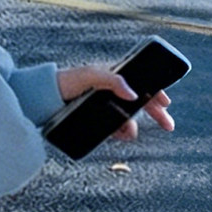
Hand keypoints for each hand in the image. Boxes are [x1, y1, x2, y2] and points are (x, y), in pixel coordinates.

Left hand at [56, 65, 174, 140]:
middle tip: (168, 126)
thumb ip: (112, 80)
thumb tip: (133, 94)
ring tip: (129, 133)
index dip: (156, 93)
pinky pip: (114, 128)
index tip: (166, 104)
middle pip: (141, 103)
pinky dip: (121, 133)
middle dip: (156, 114)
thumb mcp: (89, 75)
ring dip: (133, 126)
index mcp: (113, 78)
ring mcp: (104, 106)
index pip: (141, 84)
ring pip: (128, 118)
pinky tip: (120, 136)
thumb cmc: (65, 81)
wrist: (43, 98)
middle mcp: (111, 92)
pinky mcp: (95, 119)